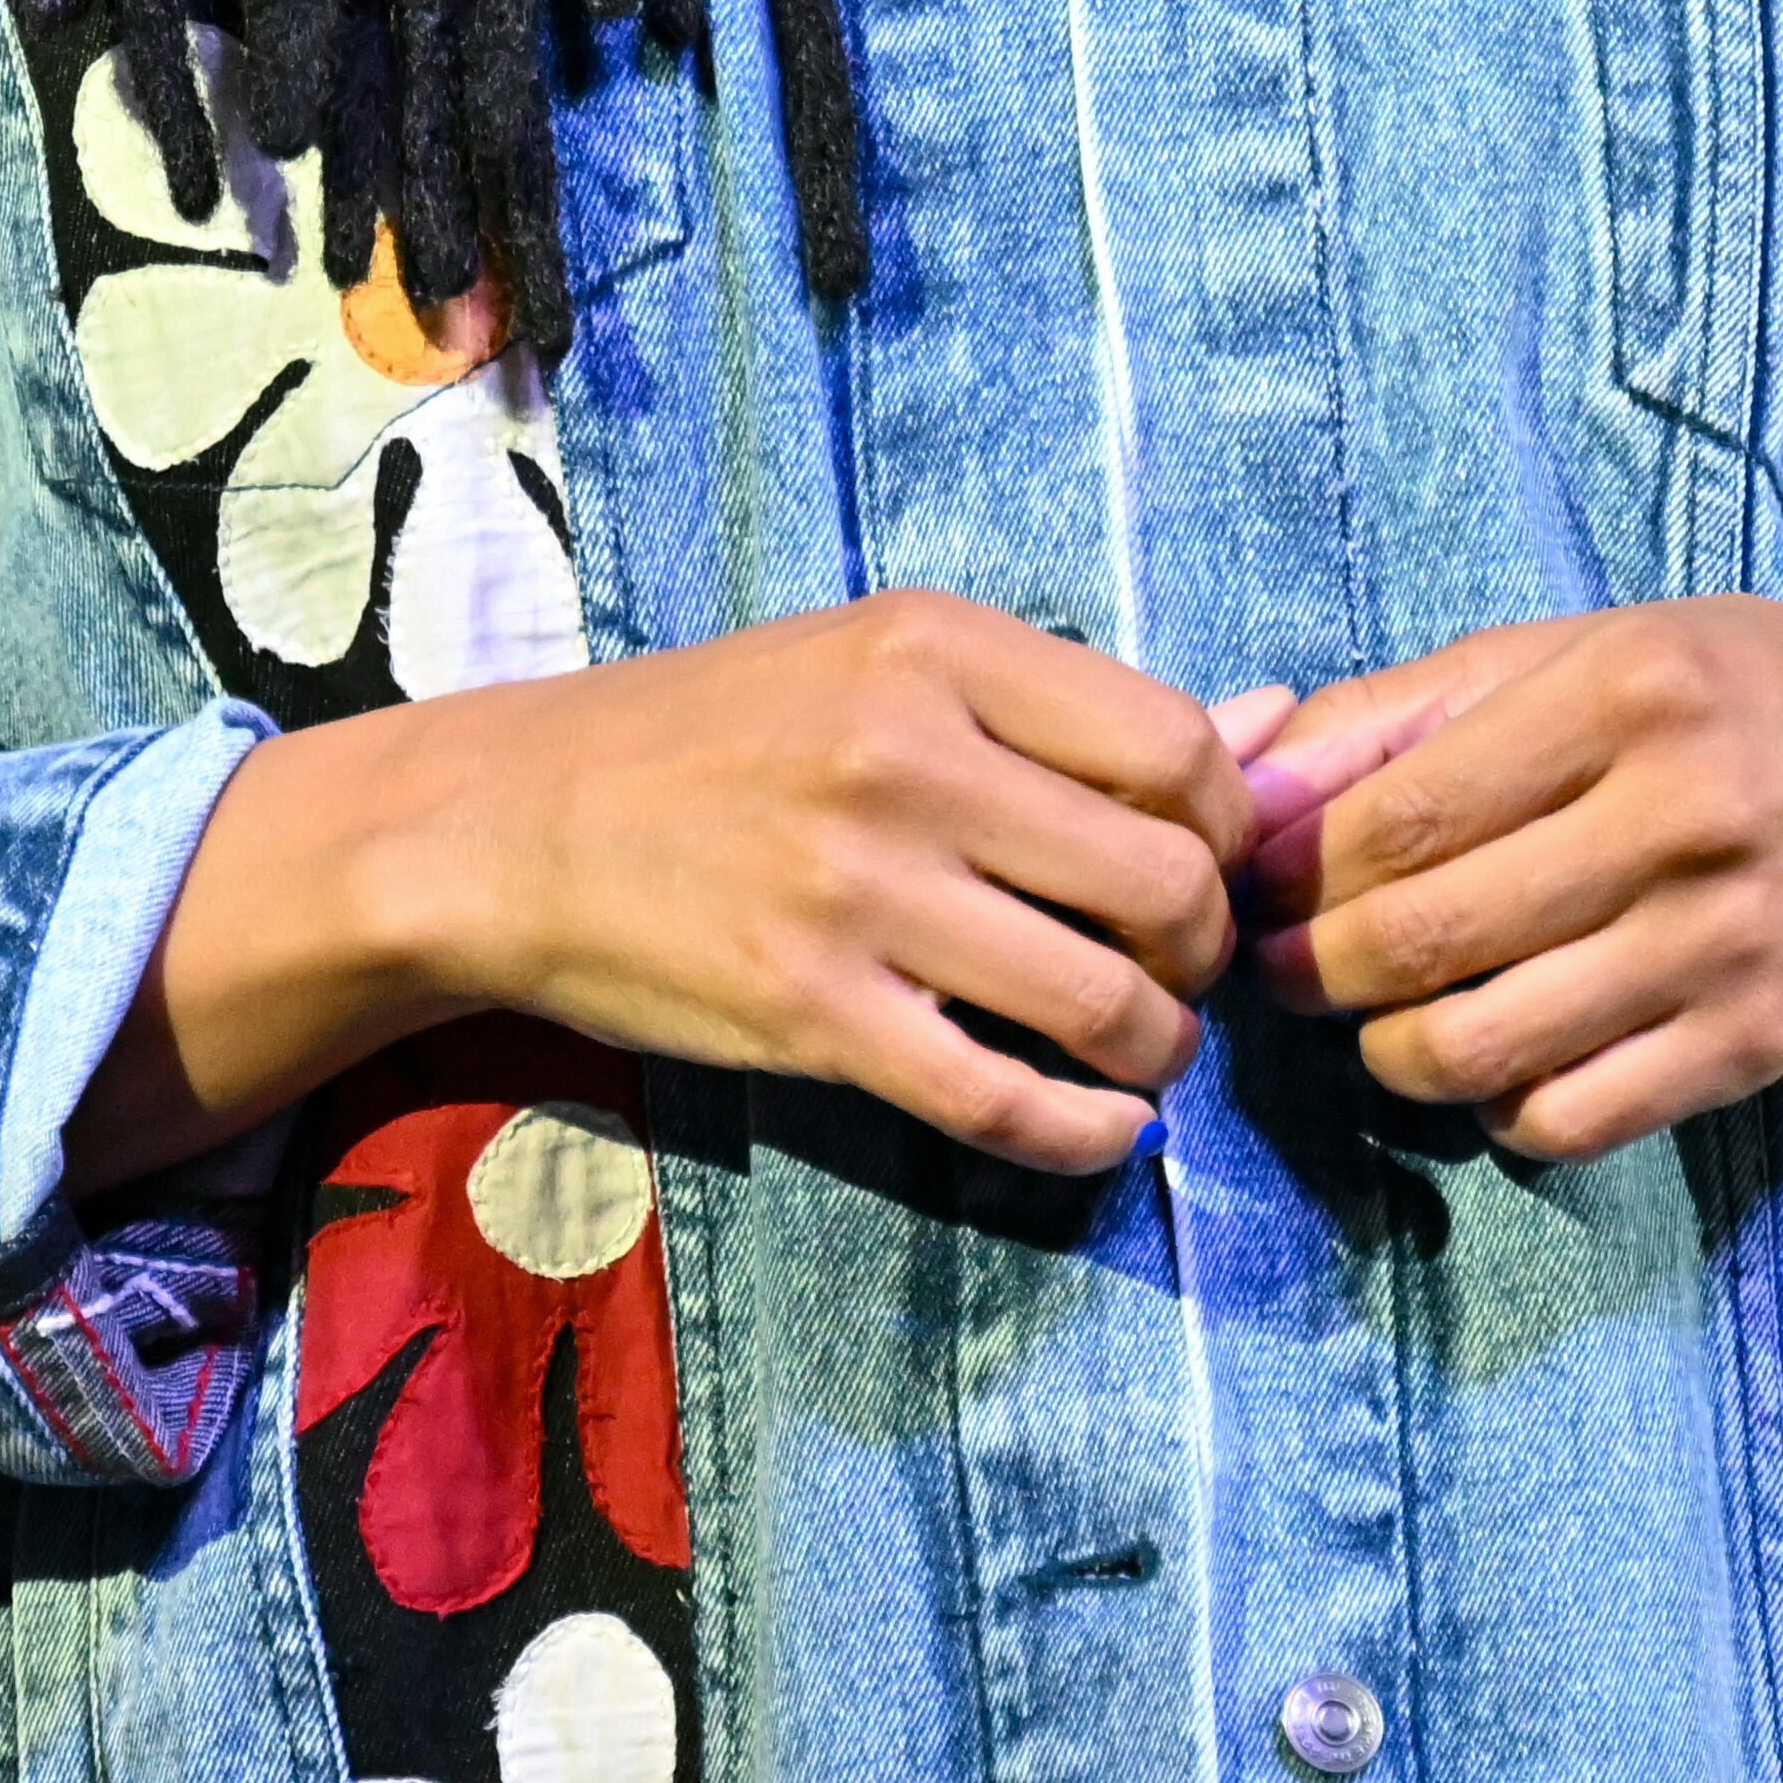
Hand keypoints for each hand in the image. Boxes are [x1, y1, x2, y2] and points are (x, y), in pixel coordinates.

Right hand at [76, 590, 1255, 1181]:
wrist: (507, 824)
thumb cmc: (712, 737)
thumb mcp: (881, 666)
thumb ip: (1071, 705)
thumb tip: (1275, 722)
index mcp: (936, 647)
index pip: (1178, 748)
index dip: (1223, 830)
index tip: (1192, 866)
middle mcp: (906, 756)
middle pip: (1169, 880)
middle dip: (1203, 951)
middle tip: (1169, 973)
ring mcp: (856, 890)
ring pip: (1106, 1002)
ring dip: (1156, 1051)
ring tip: (1134, 1052)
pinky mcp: (810, 1012)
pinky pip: (1004, 1101)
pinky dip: (1082, 1136)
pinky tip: (1091, 1129)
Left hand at [1228, 601, 1782, 1159]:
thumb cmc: (1726, 698)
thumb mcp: (1573, 653)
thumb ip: (1399, 716)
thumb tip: (1248, 793)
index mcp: (1624, 696)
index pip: (1400, 818)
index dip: (1294, 875)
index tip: (1257, 892)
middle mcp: (1680, 819)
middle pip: (1423, 940)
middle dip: (1318, 970)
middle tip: (1293, 968)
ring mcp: (1723, 946)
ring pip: (1482, 1049)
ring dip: (1388, 1052)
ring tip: (1381, 1018)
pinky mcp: (1755, 1047)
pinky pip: (1568, 1121)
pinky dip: (1496, 1110)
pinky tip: (1497, 1059)